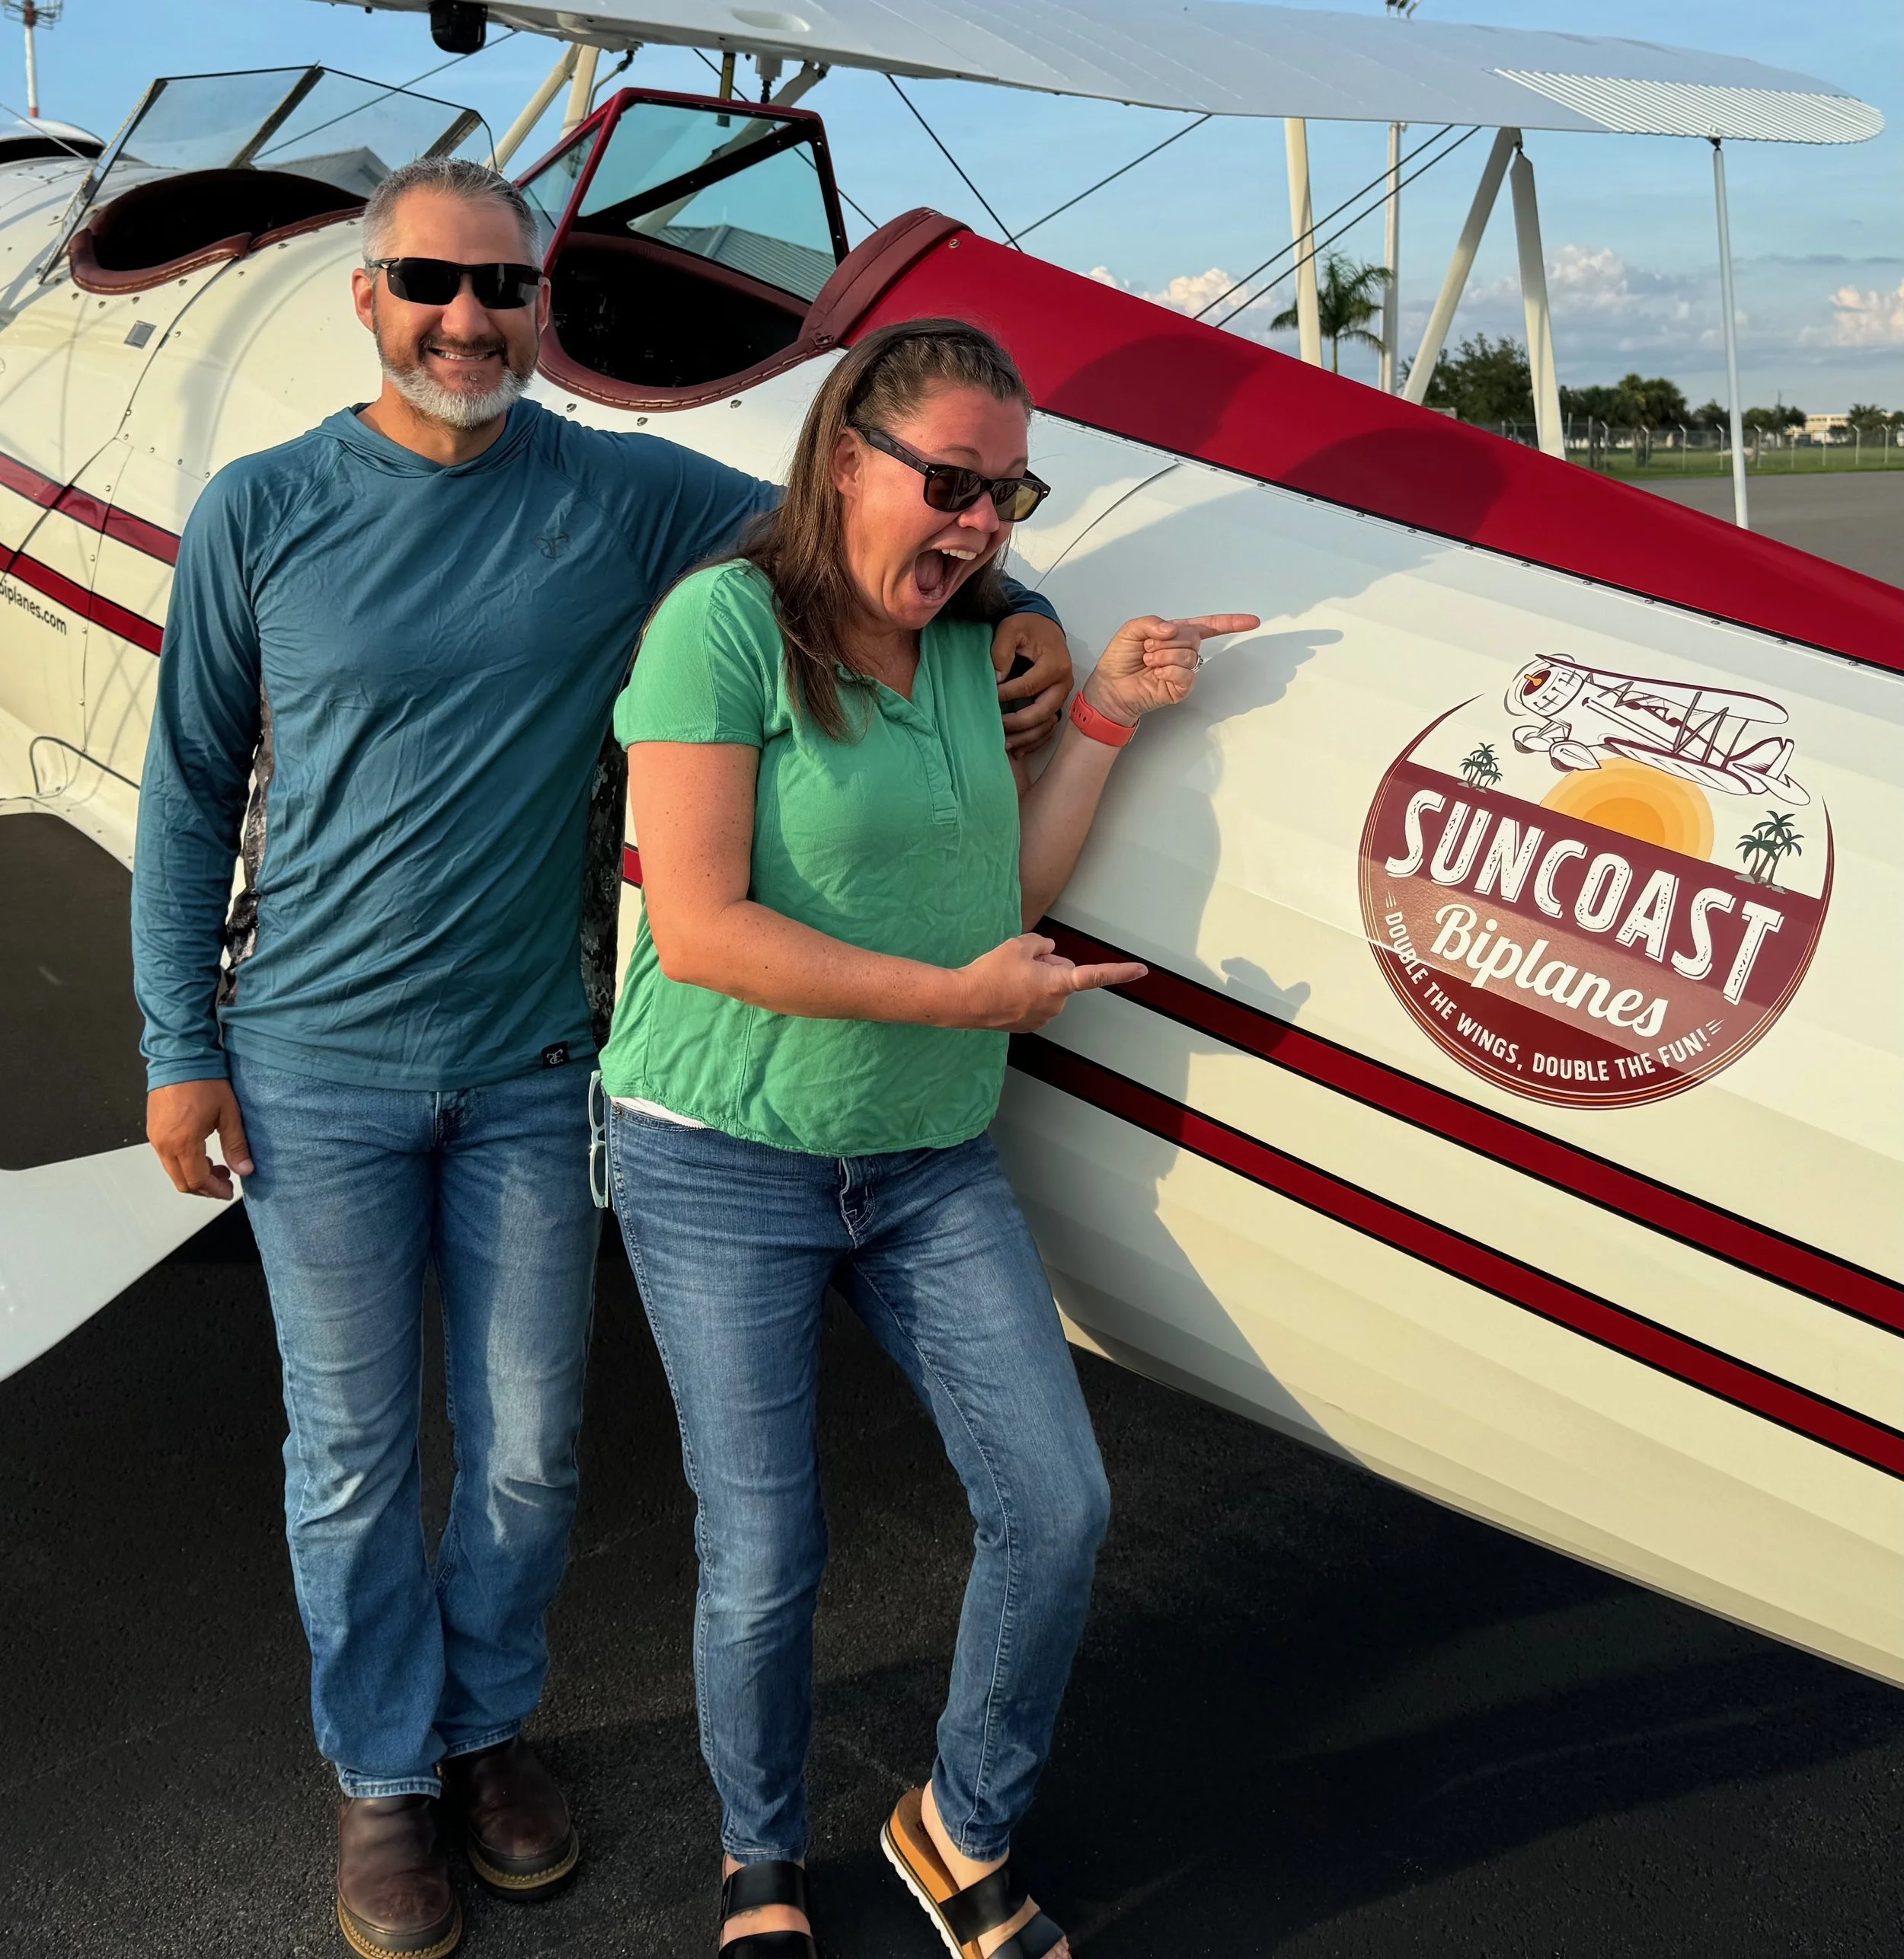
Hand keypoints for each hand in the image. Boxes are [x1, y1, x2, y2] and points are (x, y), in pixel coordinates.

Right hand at [148, 1079, 253, 1200]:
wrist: (180, 1058)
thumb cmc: (204, 1081)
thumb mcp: (229, 1114)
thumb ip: (236, 1145)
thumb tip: (245, 1169)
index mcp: (183, 1142)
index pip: (196, 1181)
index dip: (214, 1190)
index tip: (229, 1190)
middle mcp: (164, 1144)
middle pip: (181, 1181)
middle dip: (204, 1187)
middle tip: (225, 1181)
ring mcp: (155, 1137)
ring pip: (173, 1171)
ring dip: (194, 1175)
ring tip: (218, 1165)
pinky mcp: (153, 1130)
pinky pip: (167, 1157)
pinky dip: (184, 1162)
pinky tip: (202, 1152)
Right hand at [951, 933, 1146, 1032]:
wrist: (964, 1001)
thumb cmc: (991, 972)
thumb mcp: (1019, 945)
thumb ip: (1042, 944)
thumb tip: (1049, 951)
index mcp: (1058, 984)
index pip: (1094, 975)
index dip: (1120, 972)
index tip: (1142, 970)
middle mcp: (1056, 1005)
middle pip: (1063, 975)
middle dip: (1048, 966)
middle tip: (1020, 964)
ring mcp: (1042, 1018)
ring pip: (1048, 989)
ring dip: (1035, 981)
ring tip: (1008, 979)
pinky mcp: (1028, 1026)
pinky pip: (1035, 1002)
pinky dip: (1024, 995)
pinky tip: (1004, 993)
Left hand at [992, 611, 1072, 755]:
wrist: (1045, 626)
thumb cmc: (1027, 627)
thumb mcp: (1011, 629)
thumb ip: (1002, 651)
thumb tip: (997, 679)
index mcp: (1054, 665)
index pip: (1028, 687)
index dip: (1006, 695)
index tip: (988, 698)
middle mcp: (1063, 683)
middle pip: (1042, 712)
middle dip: (1018, 724)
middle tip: (997, 728)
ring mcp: (1062, 696)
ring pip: (1047, 724)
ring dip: (1027, 738)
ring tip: (1005, 745)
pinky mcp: (1057, 703)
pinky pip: (1049, 727)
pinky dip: (1034, 740)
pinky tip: (1018, 750)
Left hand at [1080, 613, 1260, 728]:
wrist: (1110, 688)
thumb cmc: (1119, 660)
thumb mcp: (1131, 630)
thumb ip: (1152, 622)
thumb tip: (1172, 628)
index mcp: (1175, 634)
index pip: (1208, 626)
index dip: (1231, 623)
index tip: (1252, 621)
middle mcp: (1183, 651)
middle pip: (1193, 637)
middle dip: (1167, 640)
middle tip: (1148, 649)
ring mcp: (1183, 670)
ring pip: (1188, 655)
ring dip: (1163, 656)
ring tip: (1149, 662)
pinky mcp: (1181, 688)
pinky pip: (1185, 674)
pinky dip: (1168, 671)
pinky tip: (1157, 674)